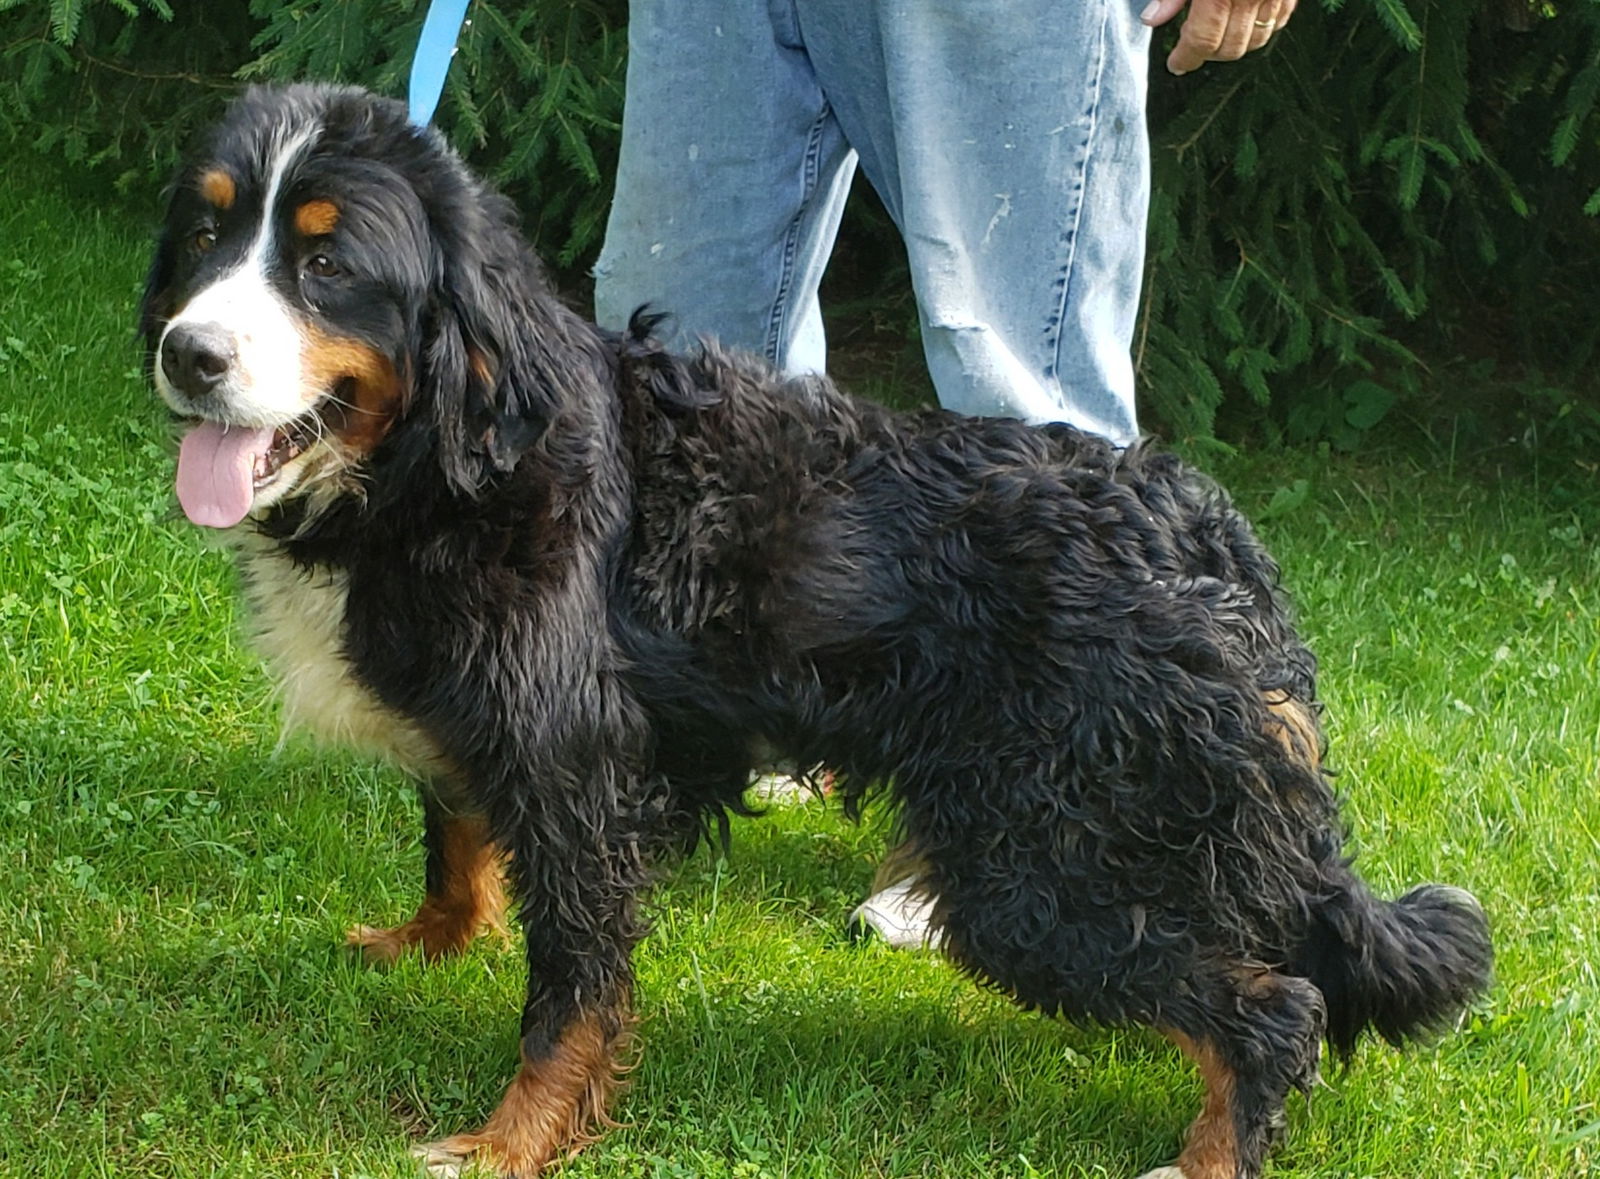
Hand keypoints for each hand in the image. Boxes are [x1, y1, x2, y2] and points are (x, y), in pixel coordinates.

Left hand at [1141, 0, 1296, 75]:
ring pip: (1257, 40)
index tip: (1176, 65)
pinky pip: (1278, 21)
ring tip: (1215, 34)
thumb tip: (1151, 19)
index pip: (1202, 42)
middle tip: (1191, 47)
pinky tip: (1243, 22)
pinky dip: (1261, 29)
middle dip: (1207, 54)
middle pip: (1230, 48)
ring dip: (1234, 45)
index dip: (1186, 58)